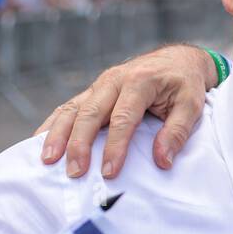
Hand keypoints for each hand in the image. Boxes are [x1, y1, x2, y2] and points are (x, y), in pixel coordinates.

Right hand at [34, 44, 217, 179]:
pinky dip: (53, 125)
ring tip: (47, 161)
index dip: (115, 147)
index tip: (109, 172)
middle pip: (90, 114)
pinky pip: (68, 107)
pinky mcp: (92, 91)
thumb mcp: (193, 105)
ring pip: (72, 109)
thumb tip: (162, 161)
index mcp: (140, 81)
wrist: (177, 60)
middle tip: (75, 173)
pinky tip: (39, 143)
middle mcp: (114, 80)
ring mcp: (99, 85)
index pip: (123, 118)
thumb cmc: (185, 85)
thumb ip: (177, 132)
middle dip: (79, 145)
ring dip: (58, 136)